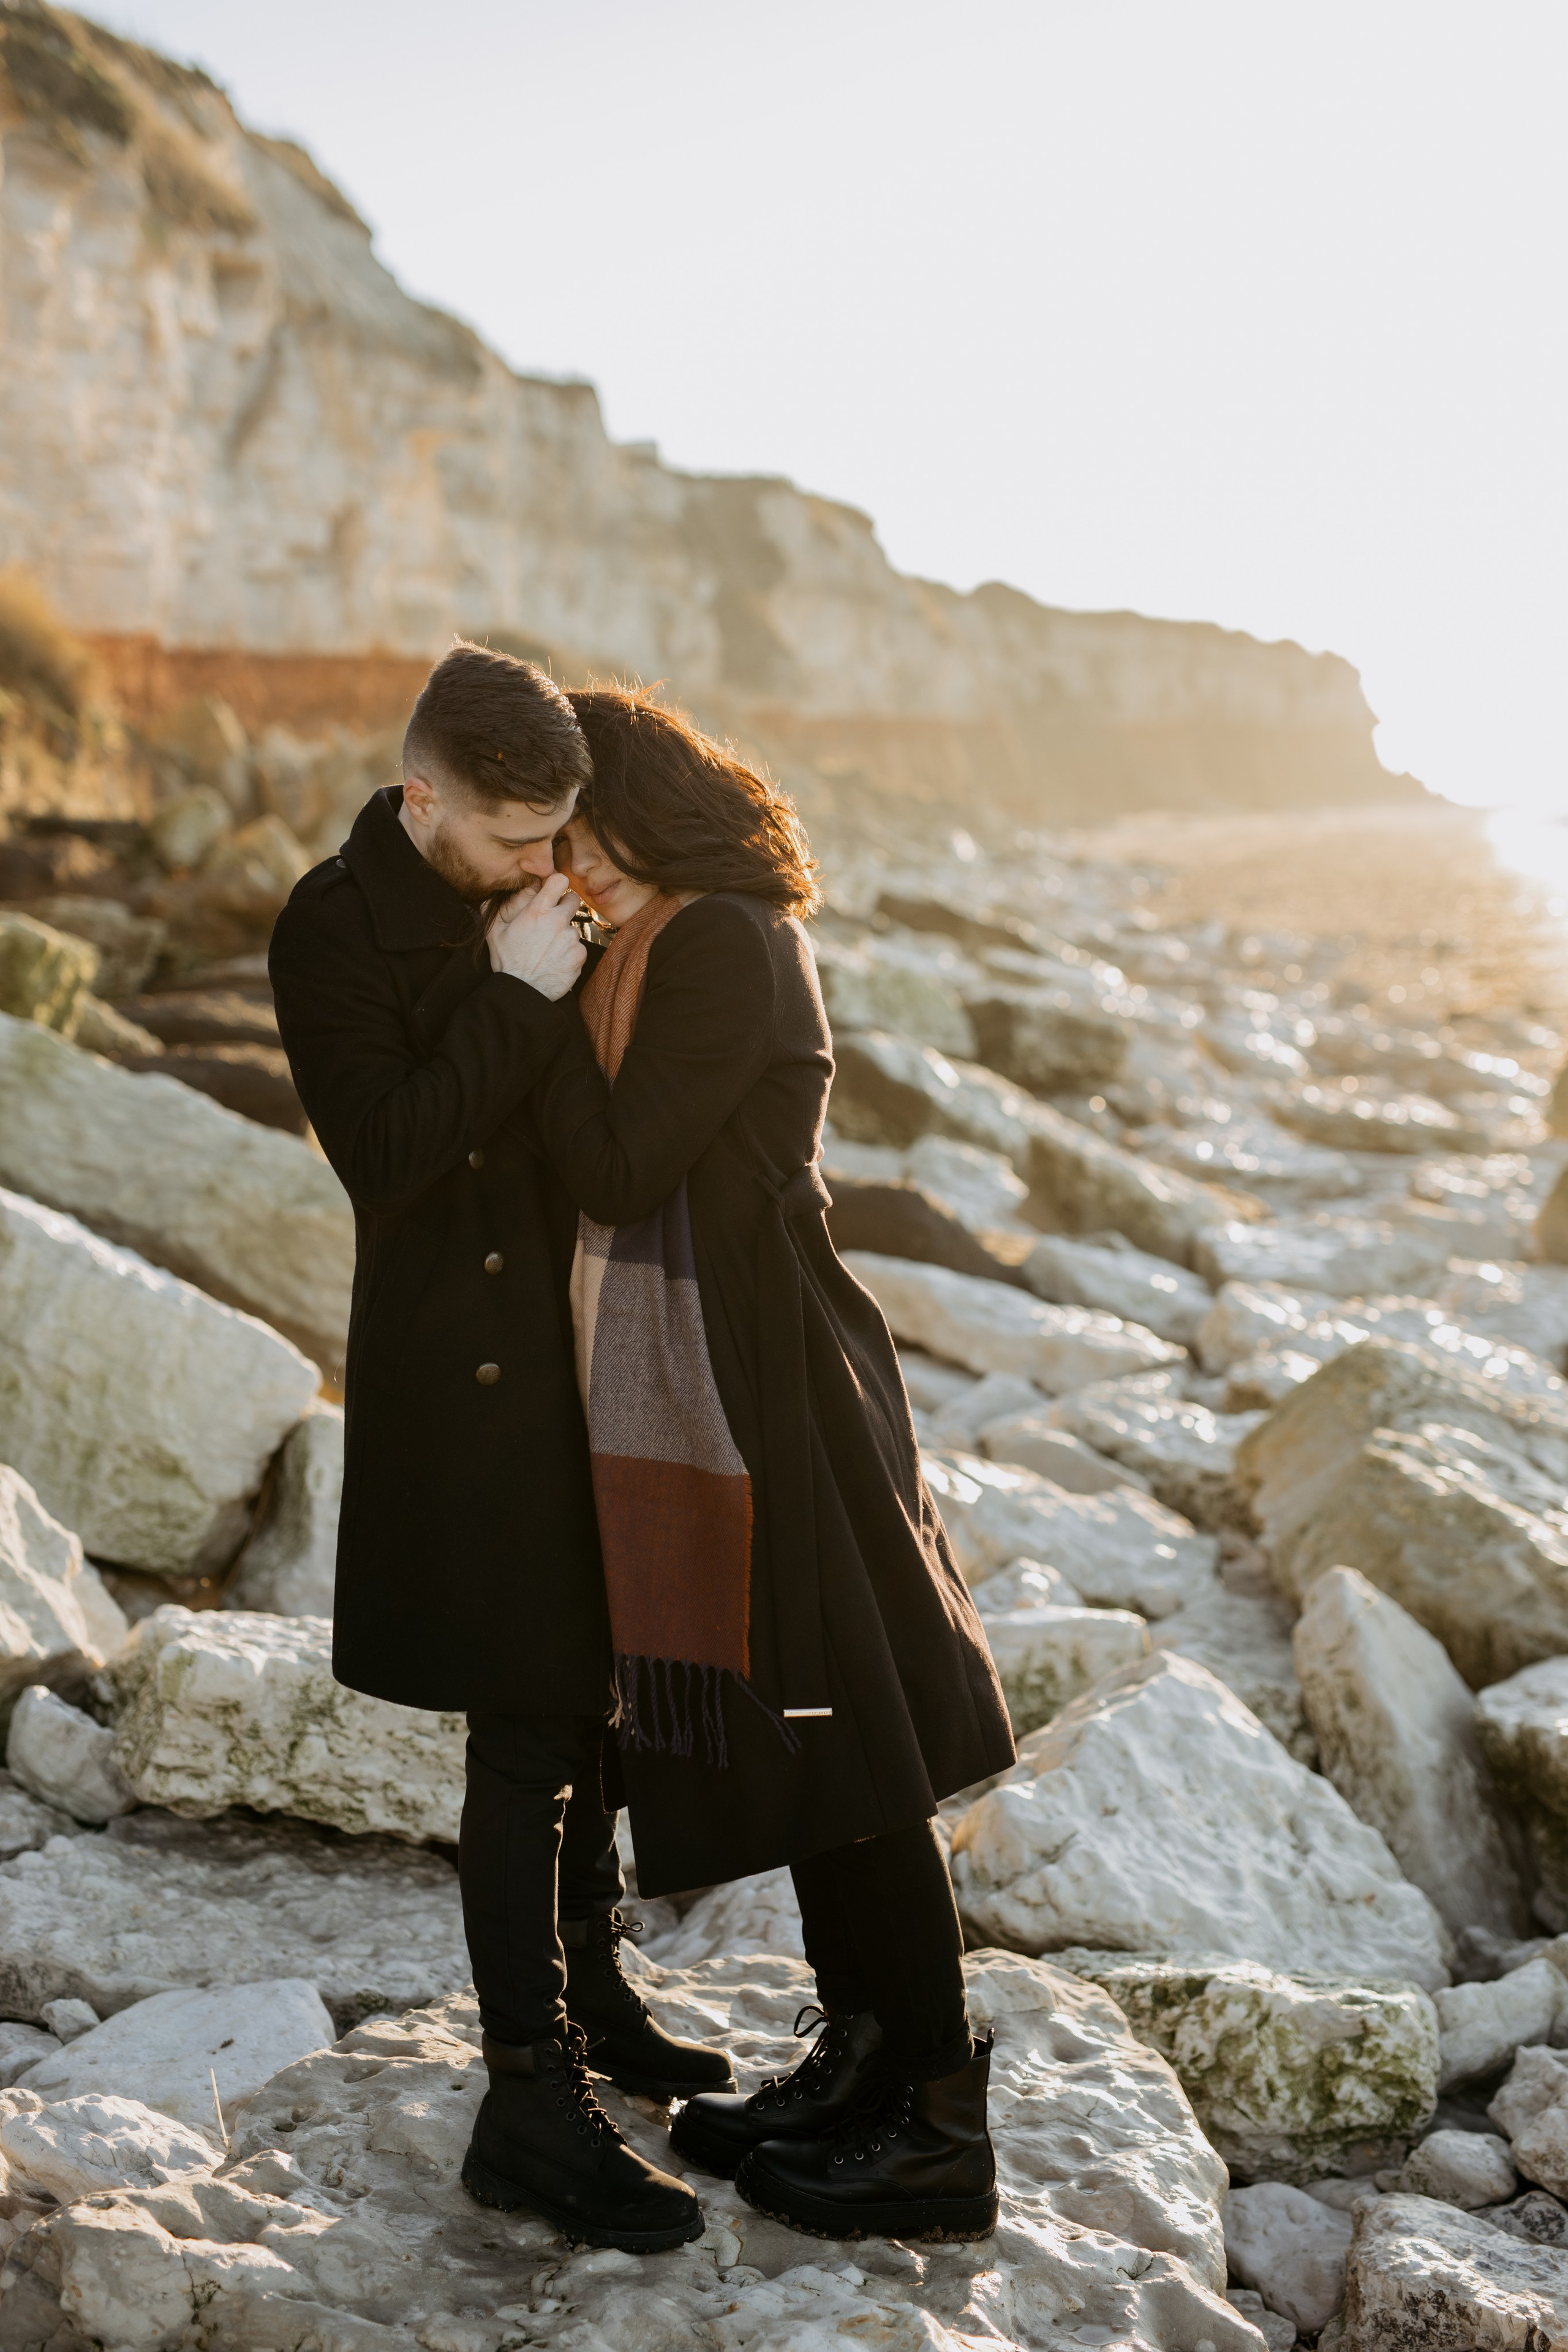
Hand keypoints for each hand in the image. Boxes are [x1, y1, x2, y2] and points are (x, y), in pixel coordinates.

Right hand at [487, 872, 585, 1000]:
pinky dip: (570, 952)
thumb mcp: (494, 933)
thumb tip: (488, 897)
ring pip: (574, 927)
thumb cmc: (507, 962)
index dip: (557, 884)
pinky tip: (556, 960)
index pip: (559, 880)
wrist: (523, 991)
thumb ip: (494, 911)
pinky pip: (578, 947)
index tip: (554, 891)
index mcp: (538, 911)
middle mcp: (558, 921)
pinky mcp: (579, 954)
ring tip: (549, 949)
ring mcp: (571, 938)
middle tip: (554, 920)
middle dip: (565, 906)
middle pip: (573, 900)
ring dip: (565, 934)